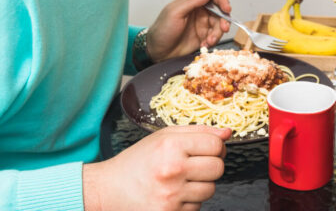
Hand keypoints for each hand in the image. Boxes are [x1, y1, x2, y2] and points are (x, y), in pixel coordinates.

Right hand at [83, 125, 230, 210]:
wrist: (108, 190)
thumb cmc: (136, 161)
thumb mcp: (163, 137)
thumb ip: (198, 131)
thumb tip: (227, 133)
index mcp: (171, 146)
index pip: (216, 145)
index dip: (215, 147)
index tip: (206, 149)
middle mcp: (173, 170)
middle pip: (218, 168)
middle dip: (211, 166)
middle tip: (193, 165)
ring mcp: (172, 196)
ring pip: (210, 189)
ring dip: (200, 185)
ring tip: (180, 181)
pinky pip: (196, 207)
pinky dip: (189, 201)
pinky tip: (172, 194)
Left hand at [146, 0, 231, 61]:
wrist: (157, 52)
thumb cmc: (161, 30)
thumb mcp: (175, 13)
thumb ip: (193, 1)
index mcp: (192, 0)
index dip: (222, 0)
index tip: (226, 8)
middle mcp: (199, 10)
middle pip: (219, 11)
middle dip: (223, 20)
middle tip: (223, 28)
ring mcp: (202, 24)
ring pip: (219, 25)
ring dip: (217, 33)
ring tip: (209, 41)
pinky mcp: (203, 36)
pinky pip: (215, 36)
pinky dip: (213, 41)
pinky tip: (204, 45)